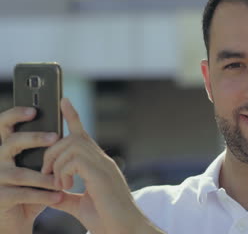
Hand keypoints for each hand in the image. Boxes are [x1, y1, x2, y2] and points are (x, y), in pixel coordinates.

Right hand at [0, 107, 61, 233]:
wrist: (18, 215)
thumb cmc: (32, 184)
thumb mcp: (38, 162)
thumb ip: (48, 147)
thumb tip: (71, 127)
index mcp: (6, 146)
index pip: (4, 124)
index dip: (15, 114)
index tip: (34, 110)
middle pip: (11, 142)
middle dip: (33, 138)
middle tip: (55, 137)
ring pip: (20, 172)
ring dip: (44, 177)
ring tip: (62, 180)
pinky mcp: (0, 197)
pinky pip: (22, 194)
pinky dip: (42, 195)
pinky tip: (58, 196)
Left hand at [42, 98, 158, 233]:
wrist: (124, 229)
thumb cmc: (107, 219)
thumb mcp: (79, 205)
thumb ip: (65, 195)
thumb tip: (50, 192)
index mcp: (98, 165)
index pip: (83, 135)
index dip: (73, 117)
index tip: (63, 102)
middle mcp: (102, 161)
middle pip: (72, 137)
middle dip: (52, 152)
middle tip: (48, 175)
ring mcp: (103, 165)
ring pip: (72, 145)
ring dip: (57, 164)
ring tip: (59, 184)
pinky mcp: (101, 173)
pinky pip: (75, 159)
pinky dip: (63, 172)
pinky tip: (67, 187)